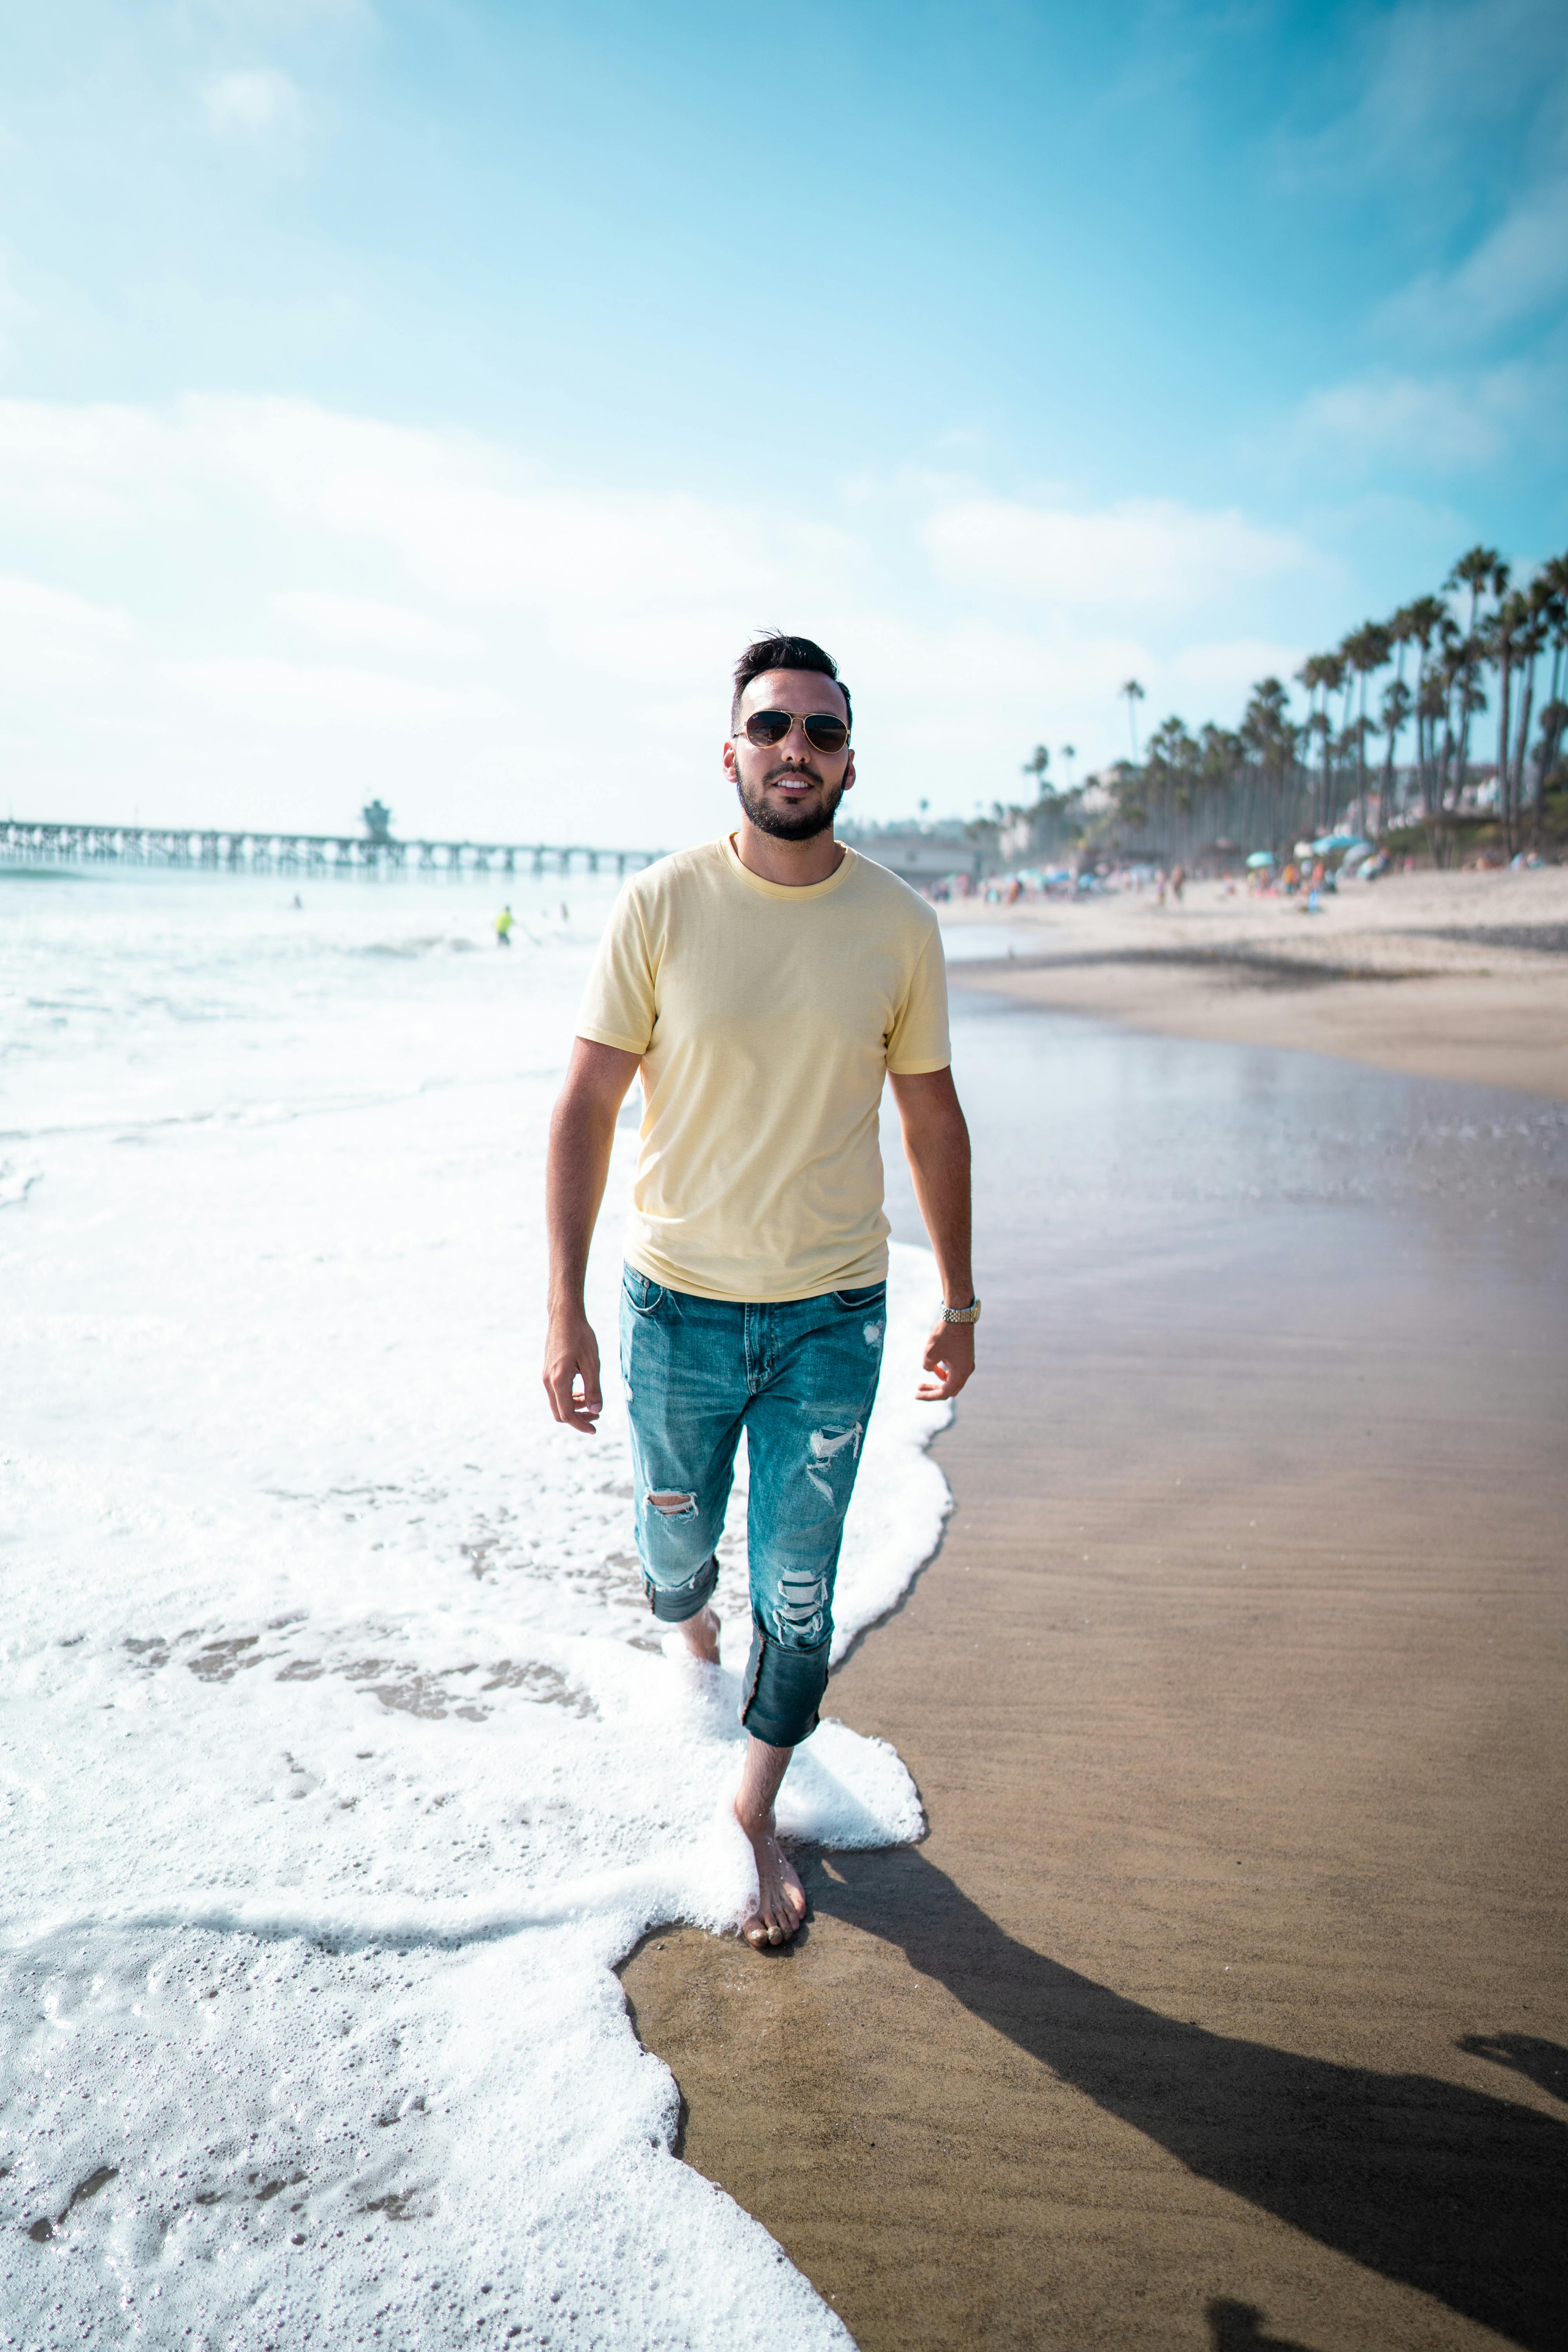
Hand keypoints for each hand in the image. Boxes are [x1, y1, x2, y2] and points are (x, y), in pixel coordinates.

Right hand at [543, 1306, 602, 1431]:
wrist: (565, 1316)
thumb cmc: (581, 1336)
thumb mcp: (592, 1363)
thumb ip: (594, 1389)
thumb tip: (596, 1411)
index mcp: (558, 1381)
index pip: (567, 1414)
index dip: (581, 1425)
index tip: (595, 1429)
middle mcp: (548, 1381)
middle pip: (560, 1413)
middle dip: (578, 1418)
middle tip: (597, 1416)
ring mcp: (546, 1376)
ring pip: (558, 1403)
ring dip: (575, 1407)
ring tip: (592, 1401)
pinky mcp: (548, 1371)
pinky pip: (557, 1392)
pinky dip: (570, 1397)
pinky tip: (583, 1390)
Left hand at [917, 1315, 973, 1400]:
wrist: (958, 1315)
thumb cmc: (945, 1334)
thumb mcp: (930, 1353)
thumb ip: (928, 1366)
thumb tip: (930, 1369)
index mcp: (960, 1373)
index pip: (944, 1392)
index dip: (929, 1396)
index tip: (916, 1395)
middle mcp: (967, 1371)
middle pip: (949, 1389)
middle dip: (933, 1391)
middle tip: (918, 1390)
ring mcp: (967, 1363)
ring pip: (952, 1380)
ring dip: (938, 1382)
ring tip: (922, 1383)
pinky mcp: (965, 1356)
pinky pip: (955, 1371)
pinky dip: (944, 1373)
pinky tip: (934, 1368)